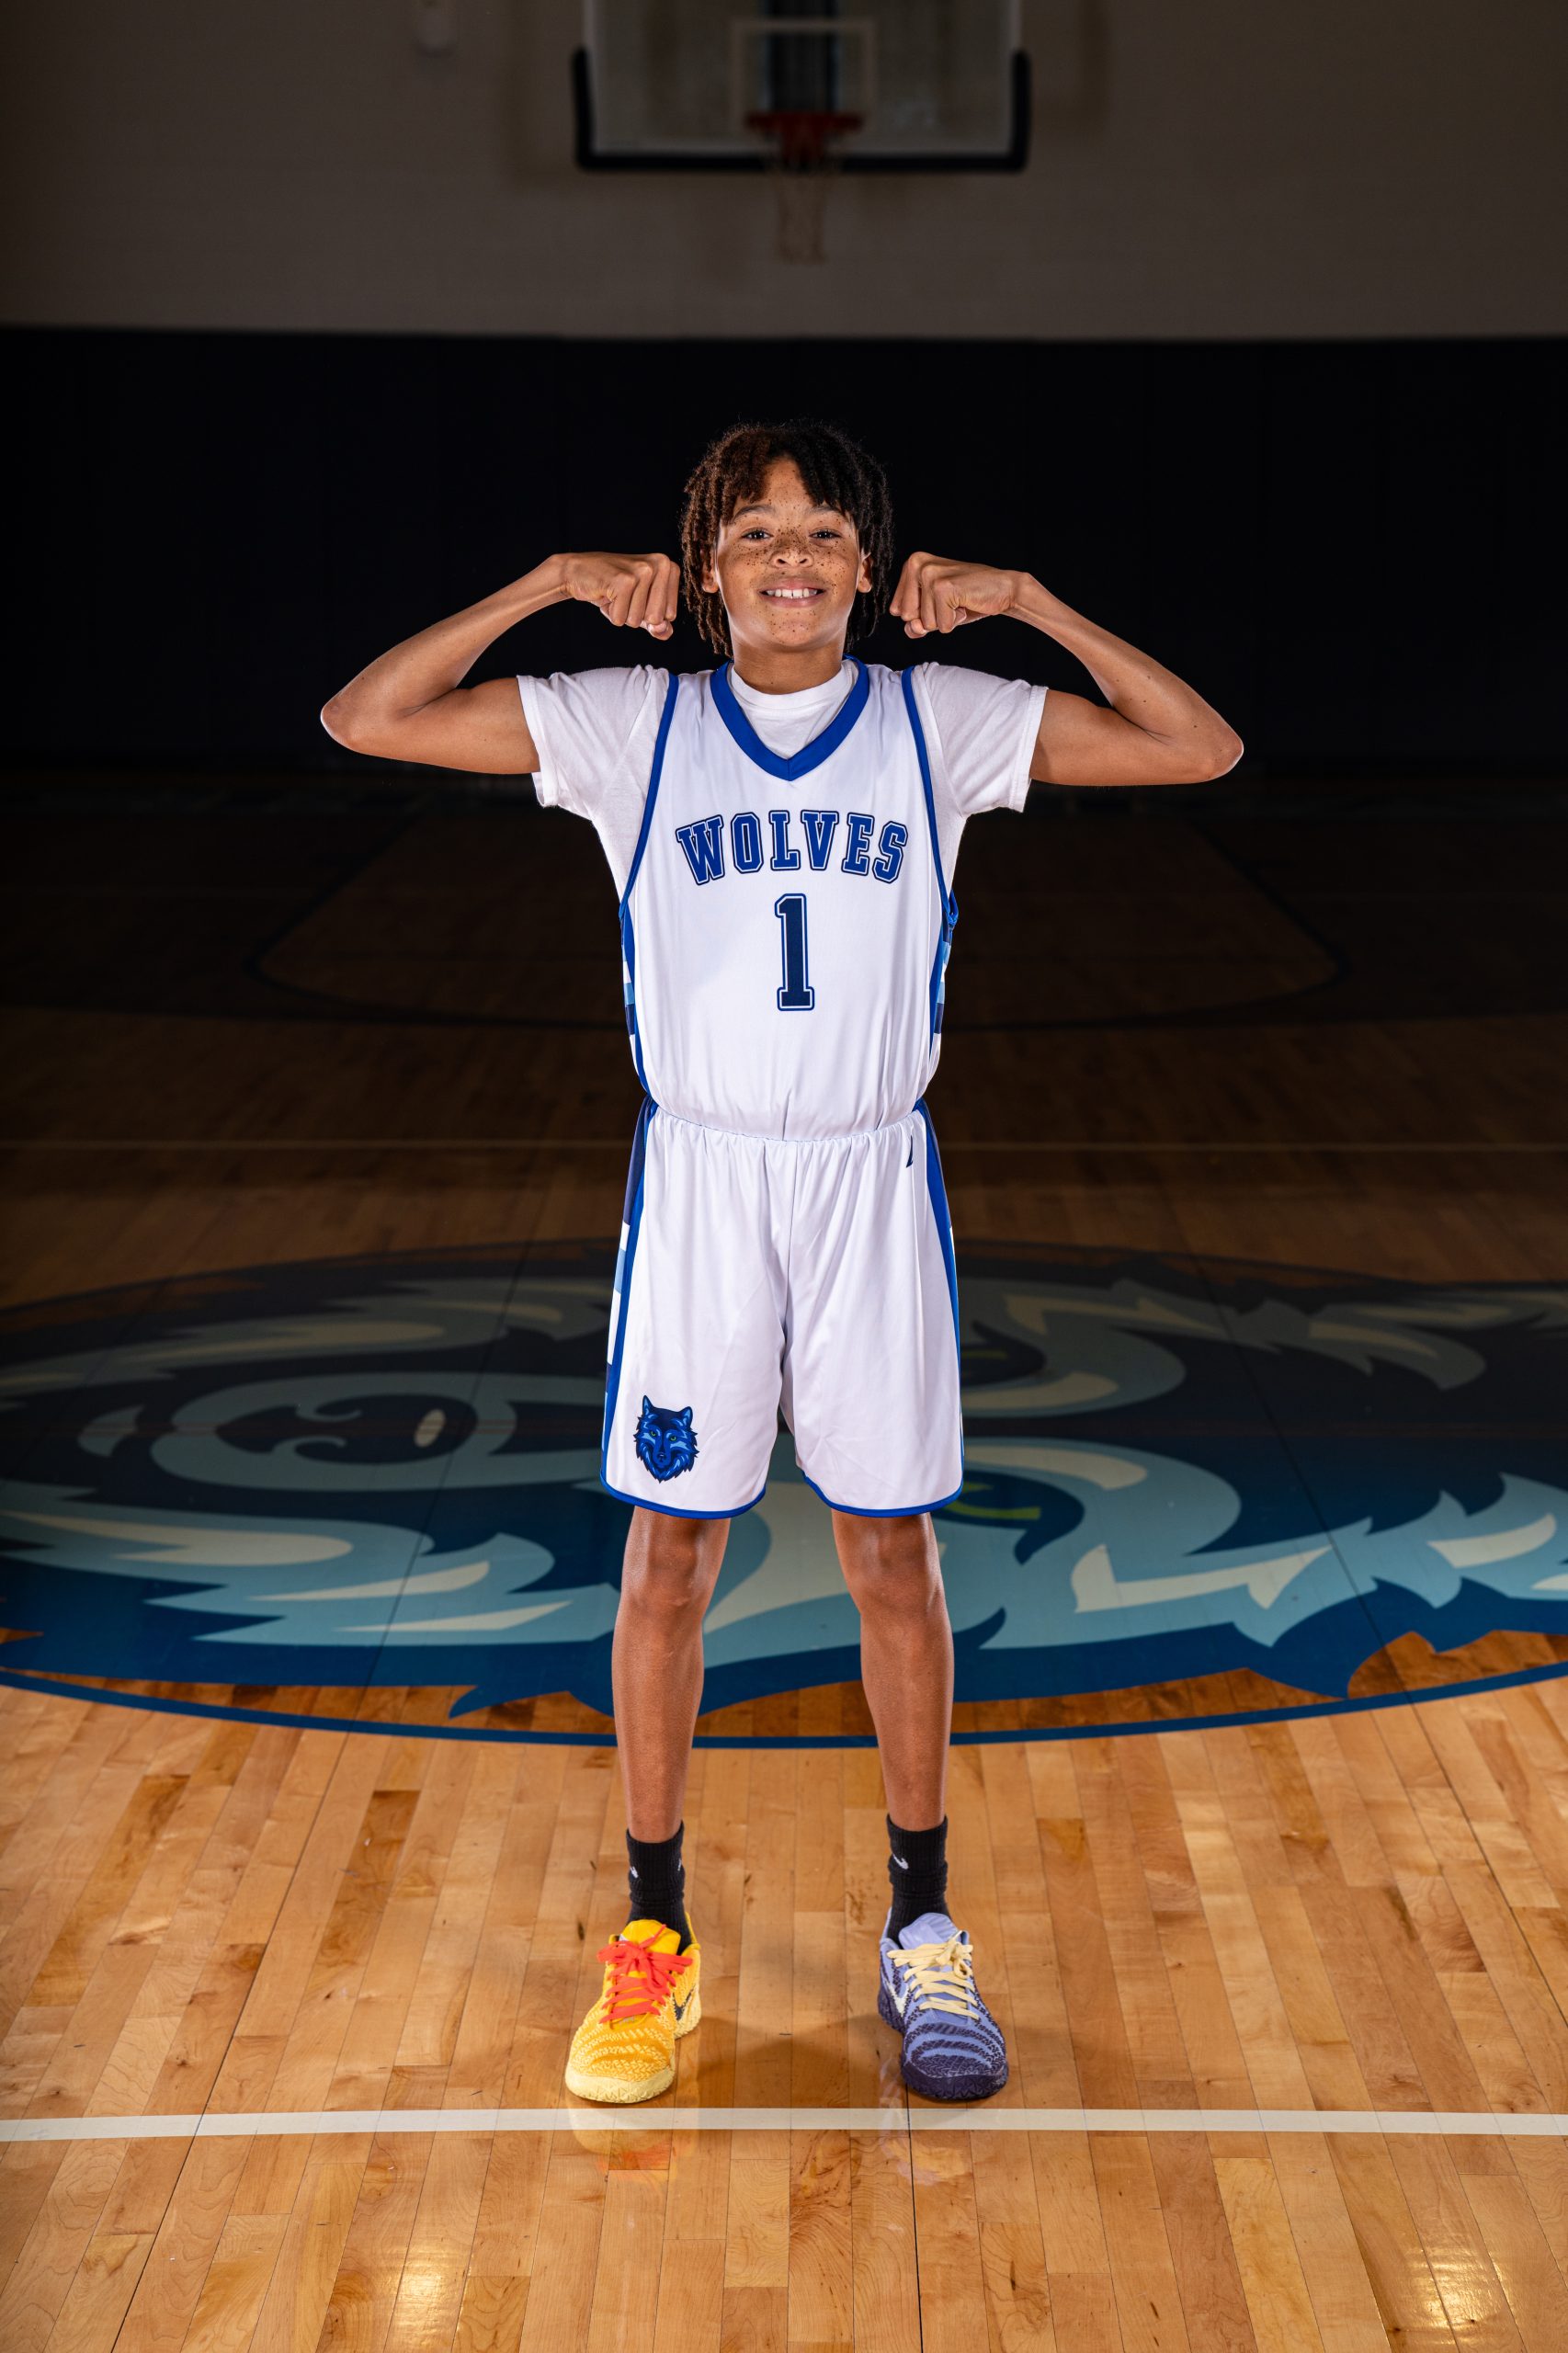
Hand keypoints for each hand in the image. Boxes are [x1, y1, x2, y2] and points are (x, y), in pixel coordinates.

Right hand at [555, 551, 679, 638]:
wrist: (579, 573)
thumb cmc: (615, 591)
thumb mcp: (641, 609)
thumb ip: (659, 625)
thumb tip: (662, 629)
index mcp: (669, 568)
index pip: (670, 615)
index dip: (649, 615)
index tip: (637, 596)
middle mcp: (660, 564)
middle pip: (657, 618)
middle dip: (637, 616)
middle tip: (625, 595)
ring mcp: (642, 570)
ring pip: (637, 619)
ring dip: (622, 613)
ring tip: (615, 594)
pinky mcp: (624, 580)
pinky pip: (621, 618)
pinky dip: (611, 613)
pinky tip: (606, 593)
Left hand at [889, 554, 1025, 637]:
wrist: (1002, 590)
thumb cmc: (967, 599)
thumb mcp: (934, 613)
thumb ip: (915, 625)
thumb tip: (913, 628)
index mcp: (911, 565)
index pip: (897, 610)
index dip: (920, 614)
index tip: (939, 600)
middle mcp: (917, 564)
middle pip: (908, 617)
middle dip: (931, 618)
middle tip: (950, 601)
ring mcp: (930, 575)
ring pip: (925, 623)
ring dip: (945, 619)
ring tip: (959, 601)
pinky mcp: (943, 587)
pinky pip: (941, 625)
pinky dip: (955, 621)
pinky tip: (965, 604)